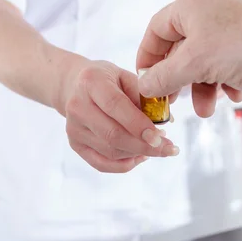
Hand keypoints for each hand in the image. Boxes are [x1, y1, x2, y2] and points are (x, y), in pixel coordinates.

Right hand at [60, 60, 178, 172]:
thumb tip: (167, 120)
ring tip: (157, 147)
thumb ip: (145, 96)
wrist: (75, 85)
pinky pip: (102, 163)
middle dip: (144, 145)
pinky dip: (124, 164)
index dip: (138, 124)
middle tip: (168, 147)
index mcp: (91, 82)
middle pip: (112, 134)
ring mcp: (73, 128)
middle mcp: (77, 106)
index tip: (160, 136)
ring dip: (138, 153)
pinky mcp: (75, 144)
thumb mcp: (126, 76)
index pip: (115, 106)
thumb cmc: (107, 80)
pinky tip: (140, 156)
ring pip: (110, 151)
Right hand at [136, 0, 241, 116]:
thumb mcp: (195, 65)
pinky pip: (227, 57)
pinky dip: (225, 78)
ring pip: (206, 56)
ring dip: (203, 85)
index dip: (147, 58)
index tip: (145, 82)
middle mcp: (210, 5)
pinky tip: (234, 94)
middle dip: (180, 80)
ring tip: (207, 109)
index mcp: (191, 3)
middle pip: (181, 47)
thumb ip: (164, 76)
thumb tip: (144, 86)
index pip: (156, 30)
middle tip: (174, 101)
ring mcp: (233, 18)